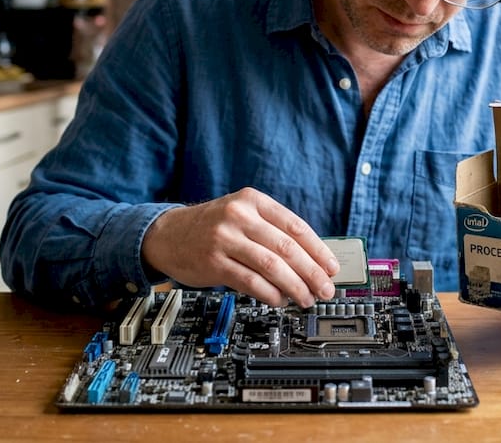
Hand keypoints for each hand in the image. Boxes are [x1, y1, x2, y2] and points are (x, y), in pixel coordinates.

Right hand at [140, 187, 340, 307]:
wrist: (167, 234)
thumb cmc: (212, 227)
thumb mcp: (242, 215)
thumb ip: (272, 232)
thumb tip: (312, 261)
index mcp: (253, 200)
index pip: (296, 226)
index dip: (319, 250)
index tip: (333, 268)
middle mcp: (239, 216)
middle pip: (287, 247)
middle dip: (312, 272)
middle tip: (325, 289)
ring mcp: (225, 238)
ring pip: (272, 266)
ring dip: (294, 286)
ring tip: (305, 298)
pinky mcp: (214, 262)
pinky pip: (250, 282)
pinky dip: (270, 294)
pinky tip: (279, 300)